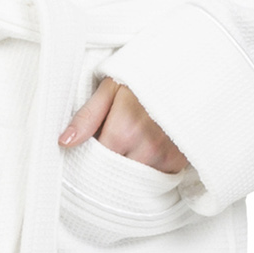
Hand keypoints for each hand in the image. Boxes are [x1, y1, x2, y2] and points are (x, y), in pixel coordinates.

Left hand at [58, 77, 188, 173]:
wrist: (188, 73)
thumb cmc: (146, 77)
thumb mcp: (112, 88)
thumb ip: (87, 116)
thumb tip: (65, 142)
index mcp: (124, 129)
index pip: (96, 162)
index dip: (89, 159)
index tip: (87, 154)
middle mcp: (147, 147)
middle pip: (115, 175)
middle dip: (107, 168)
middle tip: (106, 153)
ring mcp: (165, 156)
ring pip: (134, 179)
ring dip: (126, 170)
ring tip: (127, 149)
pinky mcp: (180, 161)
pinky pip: (155, 177)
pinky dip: (147, 169)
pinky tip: (145, 153)